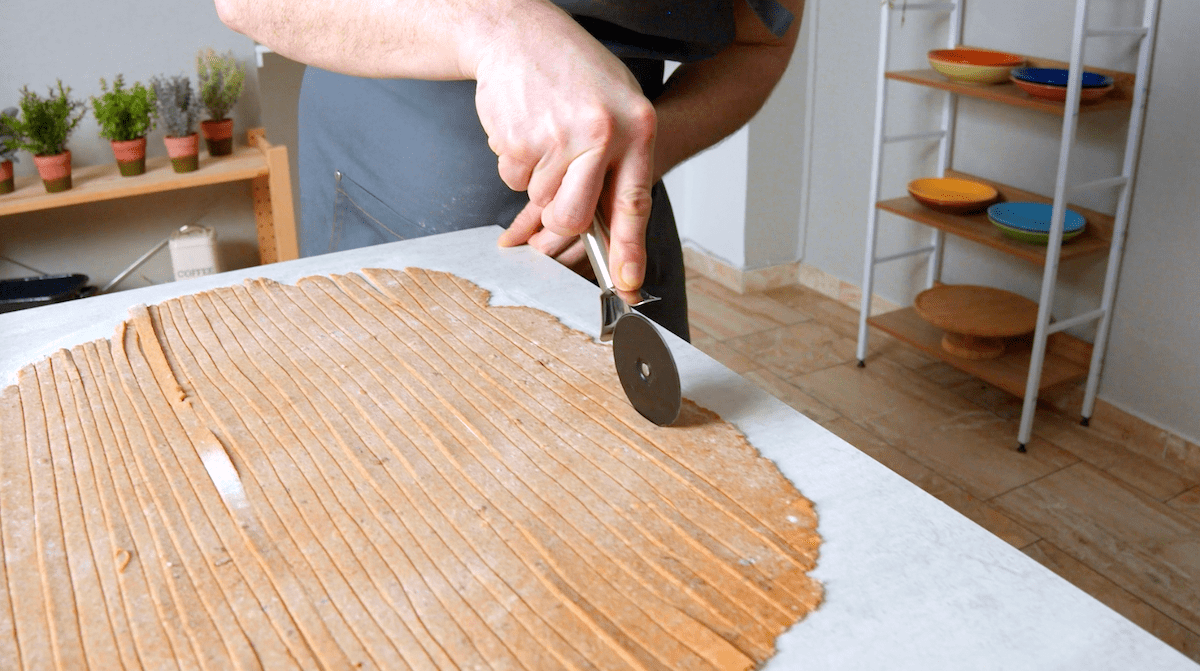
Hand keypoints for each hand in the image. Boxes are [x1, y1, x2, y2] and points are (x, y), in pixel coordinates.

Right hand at [473, 7, 654, 291]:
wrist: (519, 32)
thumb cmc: (573, 72)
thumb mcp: (616, 107)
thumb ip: (618, 164)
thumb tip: (607, 231)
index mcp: (636, 126)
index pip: (633, 202)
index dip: (628, 250)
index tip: (626, 285)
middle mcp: (600, 134)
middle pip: (572, 217)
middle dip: (556, 221)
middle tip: (551, 201)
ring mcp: (557, 137)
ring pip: (540, 200)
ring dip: (536, 181)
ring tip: (544, 134)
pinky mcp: (518, 139)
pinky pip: (514, 180)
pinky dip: (516, 162)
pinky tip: (525, 126)